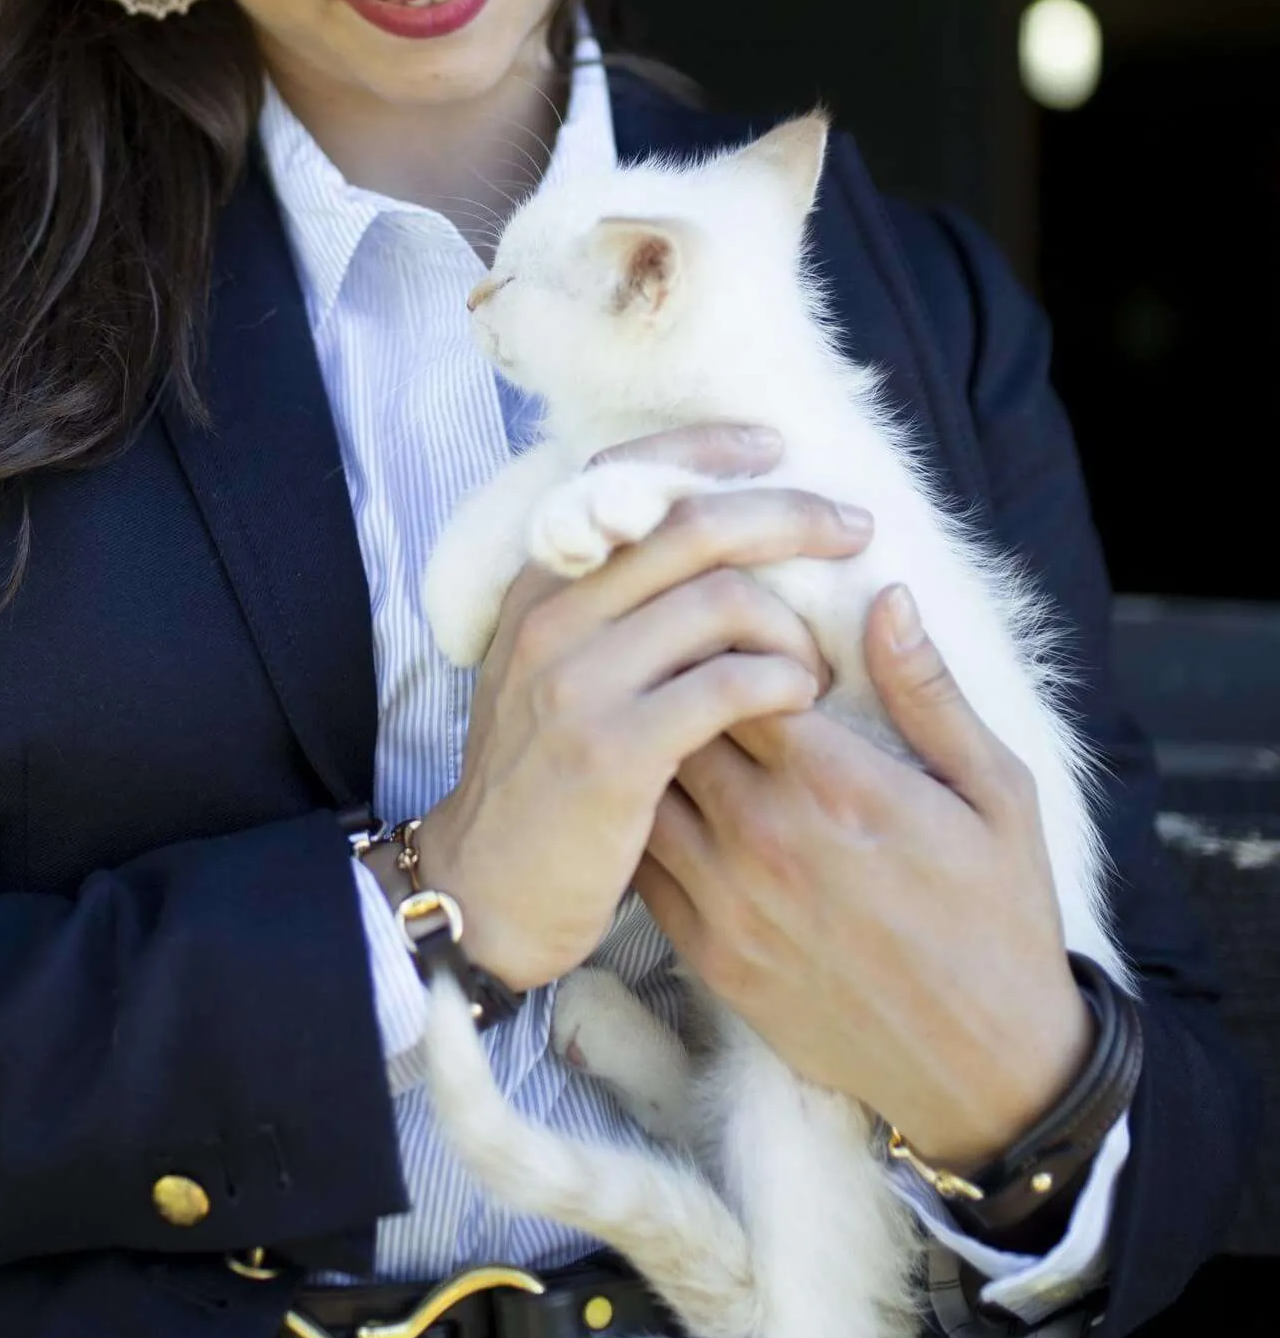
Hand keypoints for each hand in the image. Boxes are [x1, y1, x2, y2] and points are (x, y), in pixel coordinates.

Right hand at [414, 424, 874, 992]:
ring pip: (724, 601)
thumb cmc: (541, 782)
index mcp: (539, 589)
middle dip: (790, 516)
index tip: (773, 448)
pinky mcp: (614, 750)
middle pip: (693, 525)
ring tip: (811, 669)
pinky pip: (730, 684)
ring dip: (793, 628)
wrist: (486, 889)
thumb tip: (697, 540)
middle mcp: (552, 619)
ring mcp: (577, 682)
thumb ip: (603, 608)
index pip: (621, 478)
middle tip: (852, 531)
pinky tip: (798, 703)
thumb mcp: (546, 674)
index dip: (704, 449)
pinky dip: (784, 683)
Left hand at [639, 583, 1094, 1172]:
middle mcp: (766, 836)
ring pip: (643, 790)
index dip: (735, 644)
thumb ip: (929, 692)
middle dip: (682, 689)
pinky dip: (642, 827)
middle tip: (696, 675)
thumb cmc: (1000, 919)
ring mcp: (727, 898)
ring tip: (674, 736)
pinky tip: (666, 809)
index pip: (737, 673)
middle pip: (676, 722)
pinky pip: (643, 866)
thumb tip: (887, 599)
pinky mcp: (707, 953)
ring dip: (652, 755)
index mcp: (838, 784)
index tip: (752, 640)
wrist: (984, 1068)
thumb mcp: (997, 793)